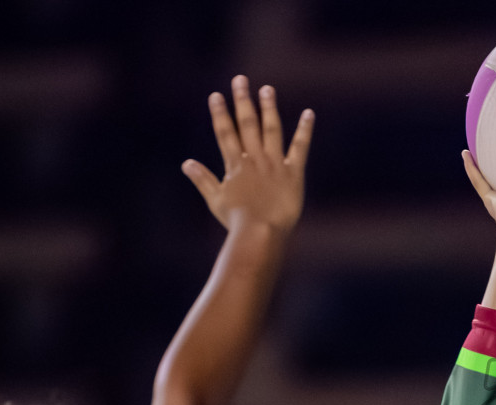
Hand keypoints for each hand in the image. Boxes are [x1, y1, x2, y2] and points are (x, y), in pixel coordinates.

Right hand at [183, 75, 313, 233]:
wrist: (261, 232)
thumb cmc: (237, 221)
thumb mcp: (216, 200)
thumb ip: (203, 179)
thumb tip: (186, 164)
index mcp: (235, 165)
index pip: (225, 133)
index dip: (220, 113)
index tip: (216, 95)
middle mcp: (254, 159)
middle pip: (247, 124)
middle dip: (242, 100)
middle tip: (240, 80)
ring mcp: (274, 164)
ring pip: (271, 129)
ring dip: (268, 108)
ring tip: (267, 89)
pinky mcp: (293, 173)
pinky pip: (300, 148)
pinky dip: (305, 130)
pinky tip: (309, 114)